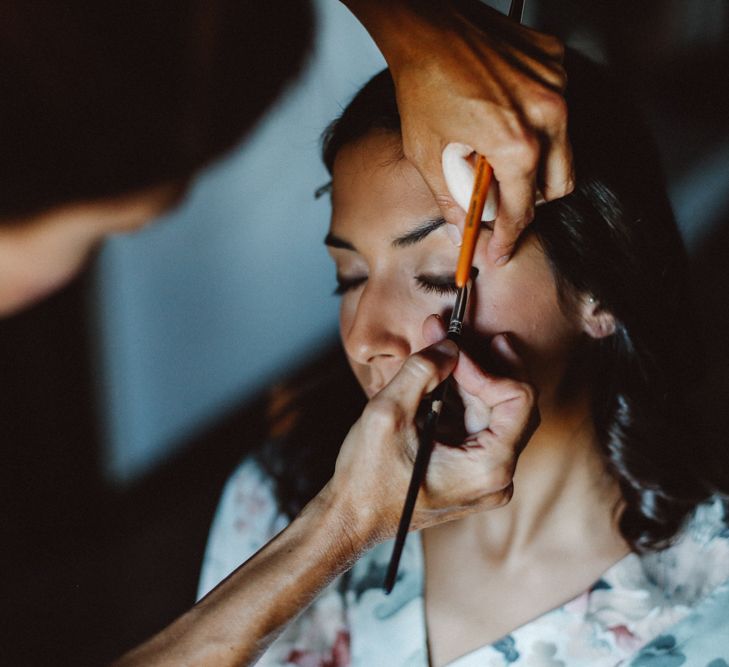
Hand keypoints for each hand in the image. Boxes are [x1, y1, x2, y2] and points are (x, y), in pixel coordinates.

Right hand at [328, 317, 537, 544]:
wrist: (352, 518)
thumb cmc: (367, 478)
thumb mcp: (388, 414)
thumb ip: (422, 370)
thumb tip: (449, 344)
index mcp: (489, 469)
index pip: (518, 398)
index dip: (486, 367)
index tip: (452, 353)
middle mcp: (498, 476)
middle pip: (509, 402)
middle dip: (476, 364)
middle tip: (450, 333)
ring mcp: (486, 476)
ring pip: (491, 410)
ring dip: (465, 377)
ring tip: (437, 346)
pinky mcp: (472, 472)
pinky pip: (476, 425)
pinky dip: (458, 397)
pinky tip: (436, 377)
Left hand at [345, 0, 572, 264]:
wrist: (427, 26)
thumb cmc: (422, 87)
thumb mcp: (428, 155)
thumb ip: (452, 200)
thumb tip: (465, 231)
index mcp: (517, 144)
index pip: (522, 209)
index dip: (508, 237)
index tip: (499, 251)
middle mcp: (548, 115)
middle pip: (558, 185)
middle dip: (529, 202)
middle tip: (501, 204)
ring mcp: (557, 85)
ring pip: (564, 148)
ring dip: (536, 164)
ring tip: (498, 156)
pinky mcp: (556, 62)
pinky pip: (558, 109)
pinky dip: (537, 123)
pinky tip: (506, 116)